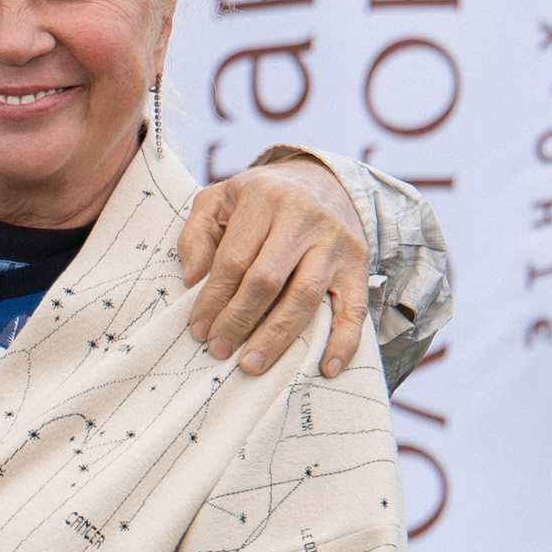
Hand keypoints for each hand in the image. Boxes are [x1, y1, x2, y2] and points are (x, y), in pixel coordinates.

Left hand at [178, 158, 368, 377]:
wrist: (322, 183)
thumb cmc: (260, 200)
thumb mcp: (220, 199)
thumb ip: (197, 234)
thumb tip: (193, 279)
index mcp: (265, 198)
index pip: (234, 259)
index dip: (213, 299)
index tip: (198, 330)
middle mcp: (304, 217)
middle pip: (267, 280)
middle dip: (239, 320)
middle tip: (219, 349)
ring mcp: (335, 242)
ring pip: (304, 297)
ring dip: (277, 337)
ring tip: (252, 364)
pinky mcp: (358, 264)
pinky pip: (354, 308)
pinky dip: (343, 342)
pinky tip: (325, 368)